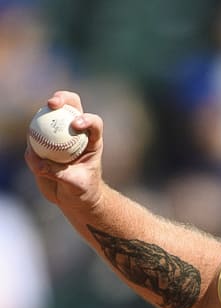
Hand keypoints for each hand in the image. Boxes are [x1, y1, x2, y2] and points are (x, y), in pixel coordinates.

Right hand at [24, 91, 104, 209]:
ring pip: (50, 116)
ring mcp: (58, 135)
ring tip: (34, 121)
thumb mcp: (75, 184)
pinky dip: (31, 137)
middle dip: (63, 98)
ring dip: (42, 112)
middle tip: (52, 104)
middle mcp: (75, 133)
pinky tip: (30, 144)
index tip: (76, 125)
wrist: (72, 198)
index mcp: (92, 140)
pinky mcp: (42, 142)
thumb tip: (38, 162)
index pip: (94, 123)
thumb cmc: (82, 190)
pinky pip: (34, 135)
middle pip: (71, 107)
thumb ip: (58, 173)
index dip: (87, 119)